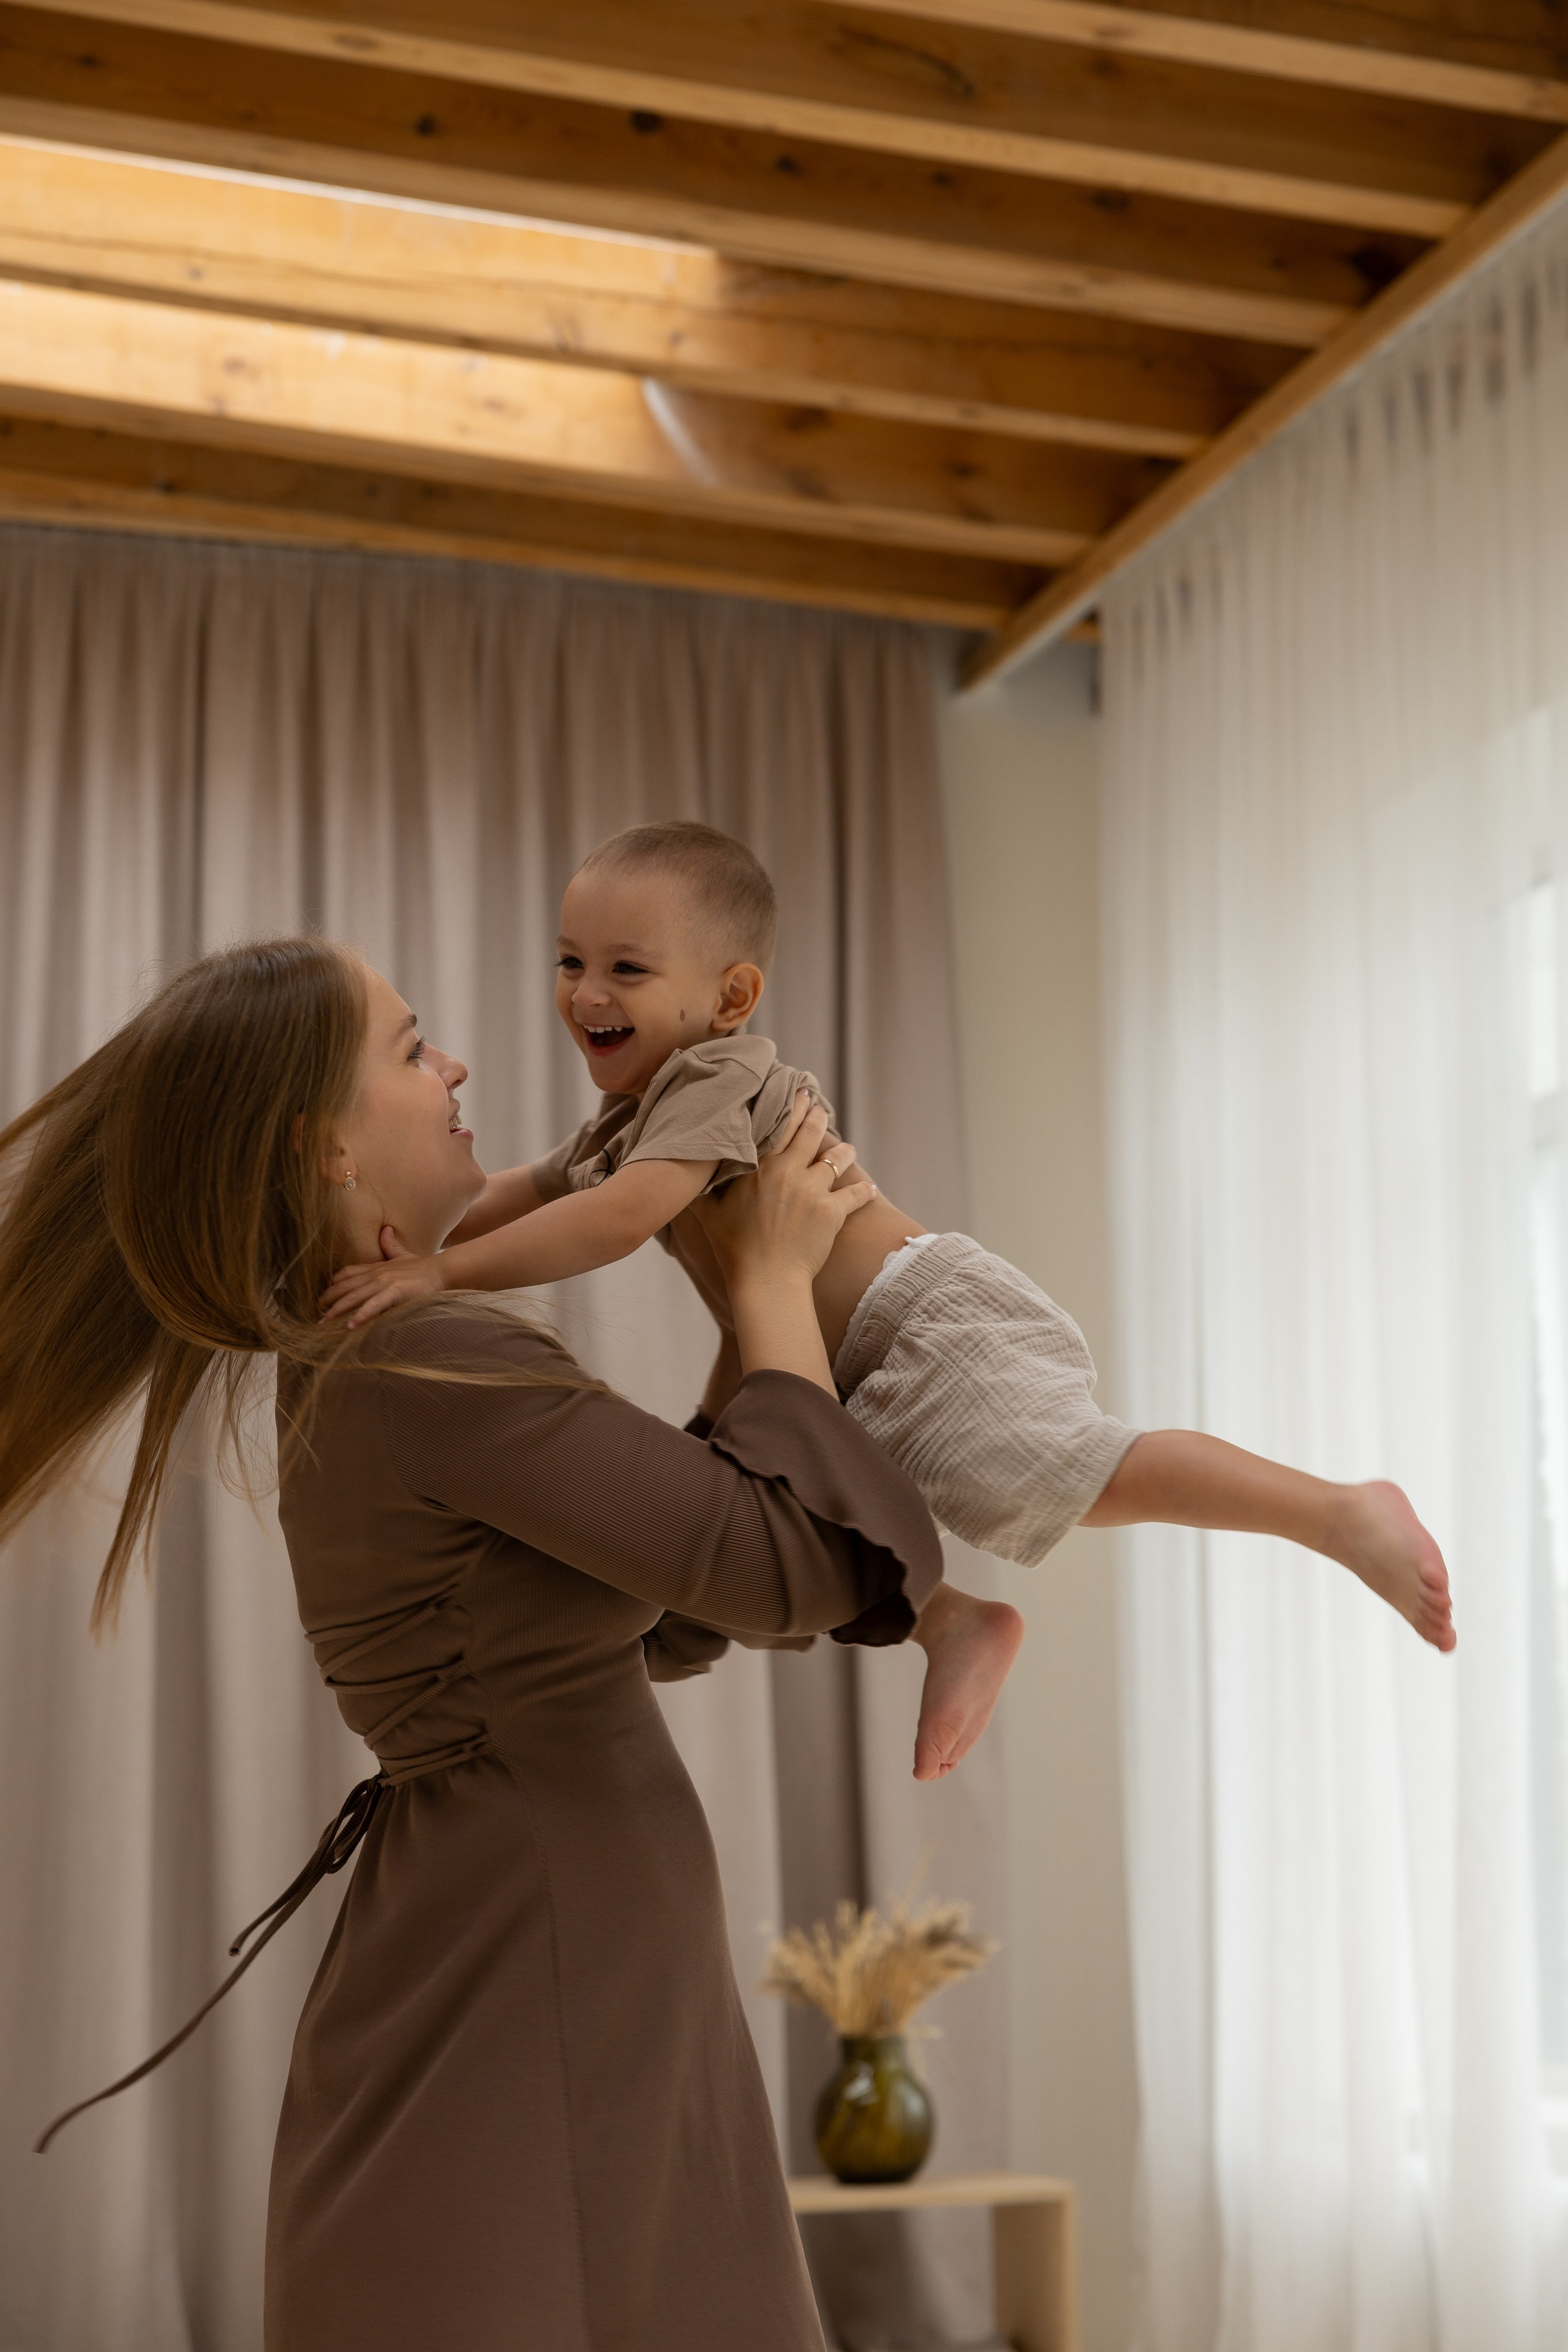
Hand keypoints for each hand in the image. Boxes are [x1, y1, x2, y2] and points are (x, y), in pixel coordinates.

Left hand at [320, 1227, 447, 1326]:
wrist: (442, 1270)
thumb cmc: (424, 1267)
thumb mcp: (403, 1255)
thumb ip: (391, 1245)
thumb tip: (386, 1229)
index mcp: (375, 1267)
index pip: (346, 1273)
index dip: (332, 1284)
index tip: (322, 1296)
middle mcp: (375, 1274)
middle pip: (344, 1286)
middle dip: (327, 1300)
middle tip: (314, 1313)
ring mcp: (384, 1283)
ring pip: (353, 1297)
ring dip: (336, 1310)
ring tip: (323, 1322)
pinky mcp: (395, 1292)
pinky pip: (373, 1305)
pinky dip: (361, 1315)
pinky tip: (350, 1326)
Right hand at [691, 1095, 874, 1290]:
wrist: (765, 1280)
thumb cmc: (733, 1248)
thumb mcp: (707, 1213)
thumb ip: (698, 1189)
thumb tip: (682, 1175)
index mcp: (758, 1166)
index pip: (779, 1124)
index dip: (792, 1106)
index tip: (800, 1092)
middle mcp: (787, 1171)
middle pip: (810, 1132)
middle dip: (818, 1116)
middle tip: (821, 1109)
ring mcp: (812, 1190)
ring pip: (837, 1157)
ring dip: (844, 1150)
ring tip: (847, 1148)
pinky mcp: (832, 1211)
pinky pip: (856, 1193)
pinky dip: (865, 1191)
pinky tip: (871, 1188)